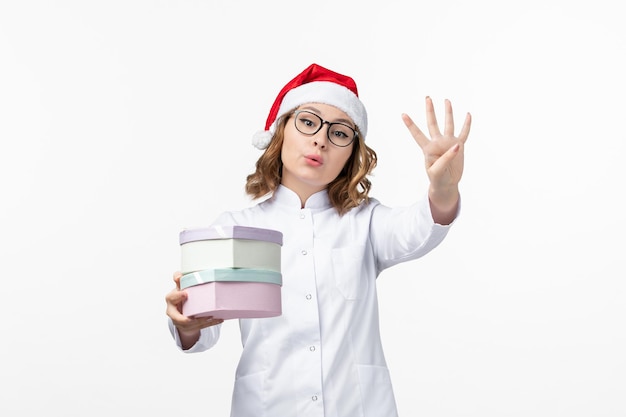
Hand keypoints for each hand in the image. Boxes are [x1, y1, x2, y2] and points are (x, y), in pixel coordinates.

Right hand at [165, 272, 222, 344]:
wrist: (178, 310)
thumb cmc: (179, 297)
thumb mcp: (179, 287)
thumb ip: (179, 280)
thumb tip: (179, 275)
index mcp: (171, 300)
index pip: (172, 298)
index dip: (178, 296)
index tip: (186, 293)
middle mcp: (173, 313)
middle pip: (180, 318)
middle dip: (191, 319)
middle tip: (203, 314)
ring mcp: (180, 322)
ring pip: (192, 324)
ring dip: (203, 321)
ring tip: (213, 317)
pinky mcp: (188, 327)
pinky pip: (200, 326)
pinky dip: (210, 323)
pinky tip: (219, 319)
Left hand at [402, 97, 470, 222]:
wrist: (447, 184)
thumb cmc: (438, 179)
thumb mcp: (437, 172)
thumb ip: (445, 159)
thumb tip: (456, 145)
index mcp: (428, 148)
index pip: (417, 134)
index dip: (410, 125)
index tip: (403, 114)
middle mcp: (437, 142)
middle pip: (432, 123)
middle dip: (430, 111)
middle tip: (427, 98)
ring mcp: (448, 143)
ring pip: (448, 124)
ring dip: (448, 112)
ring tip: (446, 101)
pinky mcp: (459, 146)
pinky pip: (464, 133)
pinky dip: (466, 124)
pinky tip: (468, 115)